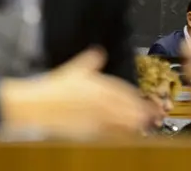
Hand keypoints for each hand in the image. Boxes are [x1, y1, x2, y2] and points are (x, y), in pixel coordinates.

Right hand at [0, 49, 151, 137]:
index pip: (126, 92)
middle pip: (129, 108)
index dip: (138, 98)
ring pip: (123, 123)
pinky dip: (121, 136)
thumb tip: (98, 52)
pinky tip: (125, 137)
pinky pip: (111, 135)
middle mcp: (101, 101)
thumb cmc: (53, 89)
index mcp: (99, 85)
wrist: (37, 106)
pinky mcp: (90, 131)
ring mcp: (96, 117)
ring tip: (143, 127)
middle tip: (153, 116)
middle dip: (142, 112)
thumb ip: (90, 61)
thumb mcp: (72, 69)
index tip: (147, 102)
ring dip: (135, 125)